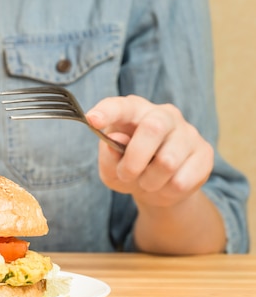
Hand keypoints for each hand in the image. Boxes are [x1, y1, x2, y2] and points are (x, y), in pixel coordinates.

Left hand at [85, 95, 213, 208]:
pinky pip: (182, 180)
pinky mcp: (204, 152)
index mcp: (134, 111)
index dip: (107, 111)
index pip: (121, 105)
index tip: (92, 120)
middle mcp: (163, 114)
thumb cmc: (129, 168)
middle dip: (134, 160)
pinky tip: (166, 185)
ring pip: (167, 161)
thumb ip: (108, 155)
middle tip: (126, 175)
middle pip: (153, 128)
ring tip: (147, 182)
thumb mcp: (110, 167)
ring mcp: (187, 132)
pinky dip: (167, 191)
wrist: (159, 188)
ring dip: (150, 181)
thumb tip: (115, 141)